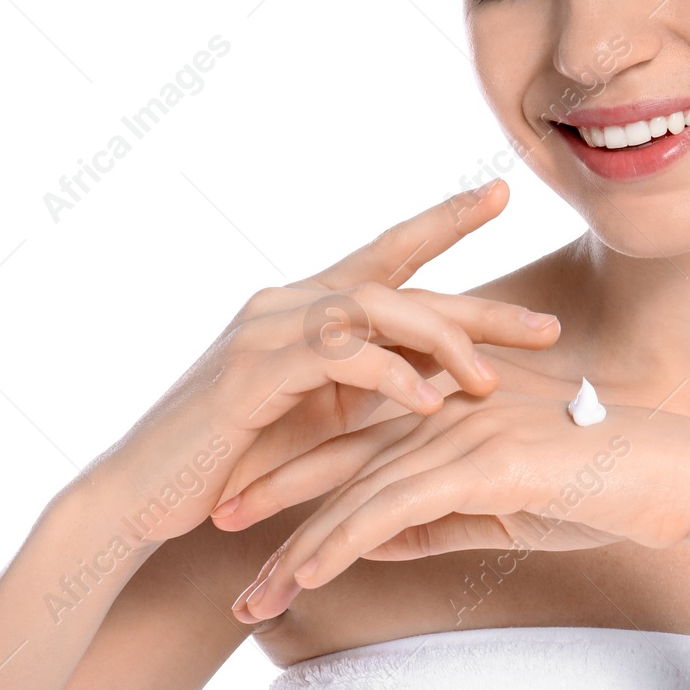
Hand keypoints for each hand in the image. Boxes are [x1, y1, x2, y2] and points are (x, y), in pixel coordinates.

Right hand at [73, 179, 560, 548]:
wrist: (143, 496)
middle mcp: (287, 302)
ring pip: (371, 306)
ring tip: (486, 382)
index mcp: (307, 309)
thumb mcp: (318, 419)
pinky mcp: (250, 370)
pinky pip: (335, 356)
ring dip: (437, 342)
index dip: (443, 221)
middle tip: (546, 326)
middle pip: (398, 281)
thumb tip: (441, 380)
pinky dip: (387, 376)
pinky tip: (428, 402)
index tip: (501, 193)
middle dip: (476, 305)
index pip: (388, 254)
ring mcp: (265, 330)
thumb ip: (368, 387)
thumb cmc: (233, 461)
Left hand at [227, 389, 689, 621]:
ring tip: (250, 593)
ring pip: (357, 489)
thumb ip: (432, 518)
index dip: (298, 468)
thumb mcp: (502, 507)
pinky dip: (343, 542)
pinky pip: (394, 507)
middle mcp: (446, 407)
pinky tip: (304, 575)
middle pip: (341, 456)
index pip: (358, 437)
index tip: (248, 502)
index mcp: (450, 405)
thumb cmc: (603, 488)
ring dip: (296, 543)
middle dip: (273, 494)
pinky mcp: (481, 460)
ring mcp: (462, 428)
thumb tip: (367, 541)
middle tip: (213, 523)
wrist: (678, 477)